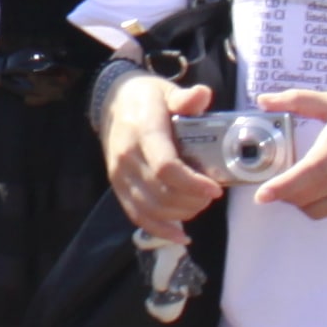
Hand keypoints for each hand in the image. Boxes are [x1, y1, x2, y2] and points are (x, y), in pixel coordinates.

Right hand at [99, 70, 222, 237]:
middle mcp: (127, 158)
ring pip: (152, 209)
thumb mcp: (167, 91)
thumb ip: (186, 98)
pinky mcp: (118, 187)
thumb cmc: (146, 98)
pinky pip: (137, 216)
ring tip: (200, 204)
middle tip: (212, 194)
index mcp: (143, 133)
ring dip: (181, 214)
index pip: (166, 167)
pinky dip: (160, 230)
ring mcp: (120, 176)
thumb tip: (203, 95)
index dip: (192, 183)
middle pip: (162, 193)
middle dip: (193, 200)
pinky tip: (181, 236)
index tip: (215, 189)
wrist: (112, 102)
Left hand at [256, 88, 326, 222]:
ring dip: (304, 202)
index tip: (262, 196)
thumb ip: (299, 100)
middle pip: (304, 198)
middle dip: (286, 193)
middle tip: (284, 182)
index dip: (281, 187)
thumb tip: (263, 100)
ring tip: (309, 185)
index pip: (307, 173)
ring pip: (318, 212)